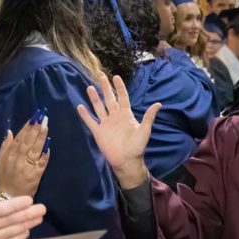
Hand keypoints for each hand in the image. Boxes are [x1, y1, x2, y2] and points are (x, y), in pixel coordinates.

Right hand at [0, 111, 49, 197]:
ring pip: (35, 150)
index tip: (34, 118)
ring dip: (41, 137)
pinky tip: (49, 145)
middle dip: (36, 129)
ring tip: (46, 126)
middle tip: (42, 117)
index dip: (27, 127)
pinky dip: (45, 154)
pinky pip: (41, 163)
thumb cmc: (4, 178)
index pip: (19, 138)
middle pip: (28, 142)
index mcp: (9, 155)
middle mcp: (18, 160)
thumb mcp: (0, 162)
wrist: (9, 197)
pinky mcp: (36, 175)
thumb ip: (4, 146)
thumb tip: (9, 131)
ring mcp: (27, 167)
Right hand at [76, 73, 159, 189]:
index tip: (116, 77)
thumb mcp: (144, 130)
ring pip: (99, 108)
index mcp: (126, 115)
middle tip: (101, 76)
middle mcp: (115, 117)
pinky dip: (85, 114)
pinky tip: (80, 106)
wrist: (126, 161)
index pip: (122, 98)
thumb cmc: (137, 146)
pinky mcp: (98, 132)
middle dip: (105, 88)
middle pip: (109, 99)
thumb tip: (159, 104)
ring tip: (89, 87)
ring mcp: (106, 124)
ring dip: (94, 98)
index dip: (119, 88)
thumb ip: (149, 117)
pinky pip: (90, 121)